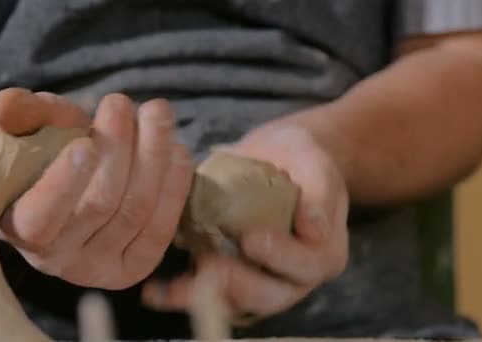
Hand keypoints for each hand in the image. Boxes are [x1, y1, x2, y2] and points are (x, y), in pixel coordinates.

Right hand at [0, 88, 193, 289]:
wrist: (69, 192)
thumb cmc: (43, 157)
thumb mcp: (25, 132)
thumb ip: (17, 115)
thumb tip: (8, 104)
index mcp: (20, 230)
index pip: (41, 214)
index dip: (65, 181)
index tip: (85, 142)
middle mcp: (58, 259)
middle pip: (100, 204)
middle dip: (118, 147)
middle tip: (123, 102)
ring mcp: (100, 269)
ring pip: (136, 211)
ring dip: (154, 157)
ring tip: (156, 113)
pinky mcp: (136, 266)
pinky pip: (161, 228)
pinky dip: (174, 187)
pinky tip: (178, 151)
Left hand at [142, 119, 348, 317]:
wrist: (282, 159)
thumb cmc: (303, 159)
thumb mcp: (317, 166)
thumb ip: (319, 195)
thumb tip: (313, 228)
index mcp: (324, 253)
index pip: (308, 265)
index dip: (281, 257)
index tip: (251, 238)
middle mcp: (295, 277)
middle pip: (270, 295)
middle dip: (237, 283)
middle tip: (208, 264)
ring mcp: (264, 281)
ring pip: (237, 302)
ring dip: (204, 297)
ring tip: (172, 288)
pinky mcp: (234, 278)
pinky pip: (212, 293)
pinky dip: (185, 294)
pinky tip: (157, 291)